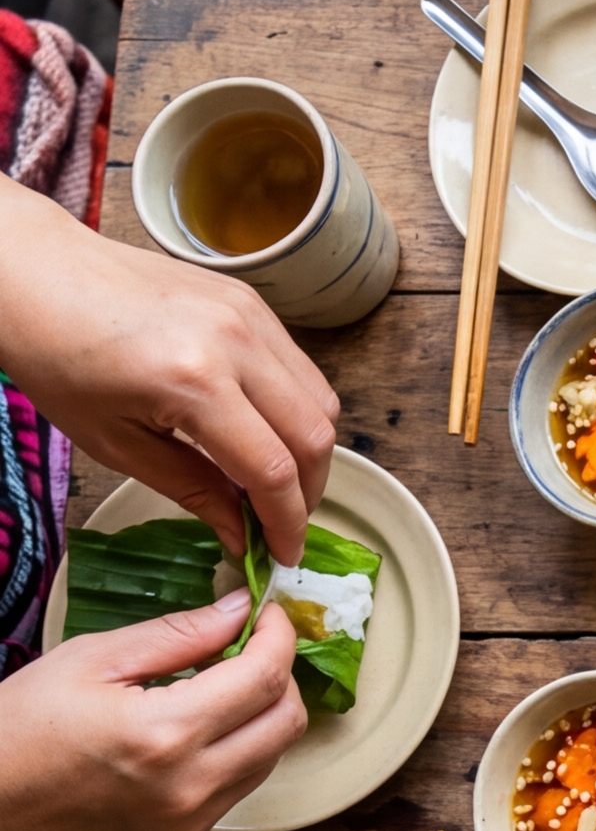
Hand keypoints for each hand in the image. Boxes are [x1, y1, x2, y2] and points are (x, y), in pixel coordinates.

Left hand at [0, 177, 337, 564]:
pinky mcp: (252, 302)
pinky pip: (300, 367)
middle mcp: (236, 344)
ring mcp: (251, 316)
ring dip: (310, 450)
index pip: (271, 470)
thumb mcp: (113, 443)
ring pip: (322, 401)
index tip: (282, 555)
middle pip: (314, 437)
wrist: (38, 276)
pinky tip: (264, 427)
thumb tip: (239, 531)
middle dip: (309, 492)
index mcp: (192, 383)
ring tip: (276, 478)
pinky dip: (297, 408)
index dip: (286, 522)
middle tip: (282, 521)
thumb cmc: (57, 360)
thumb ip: (190, 488)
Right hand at [0, 593, 306, 830]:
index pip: (264, 678)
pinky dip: (240, 749)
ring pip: (272, 756)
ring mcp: (190, 820)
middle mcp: (191, 785)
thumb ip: (177, 634)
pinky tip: (200, 727)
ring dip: (263, 714)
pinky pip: (240, 786)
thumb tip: (241, 610)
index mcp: (165, 734)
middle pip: (287, 721)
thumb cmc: (16, 730)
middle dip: (280, 674)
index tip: (270, 614)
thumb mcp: (89, 661)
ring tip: (219, 684)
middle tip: (249, 647)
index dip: (279, 636)